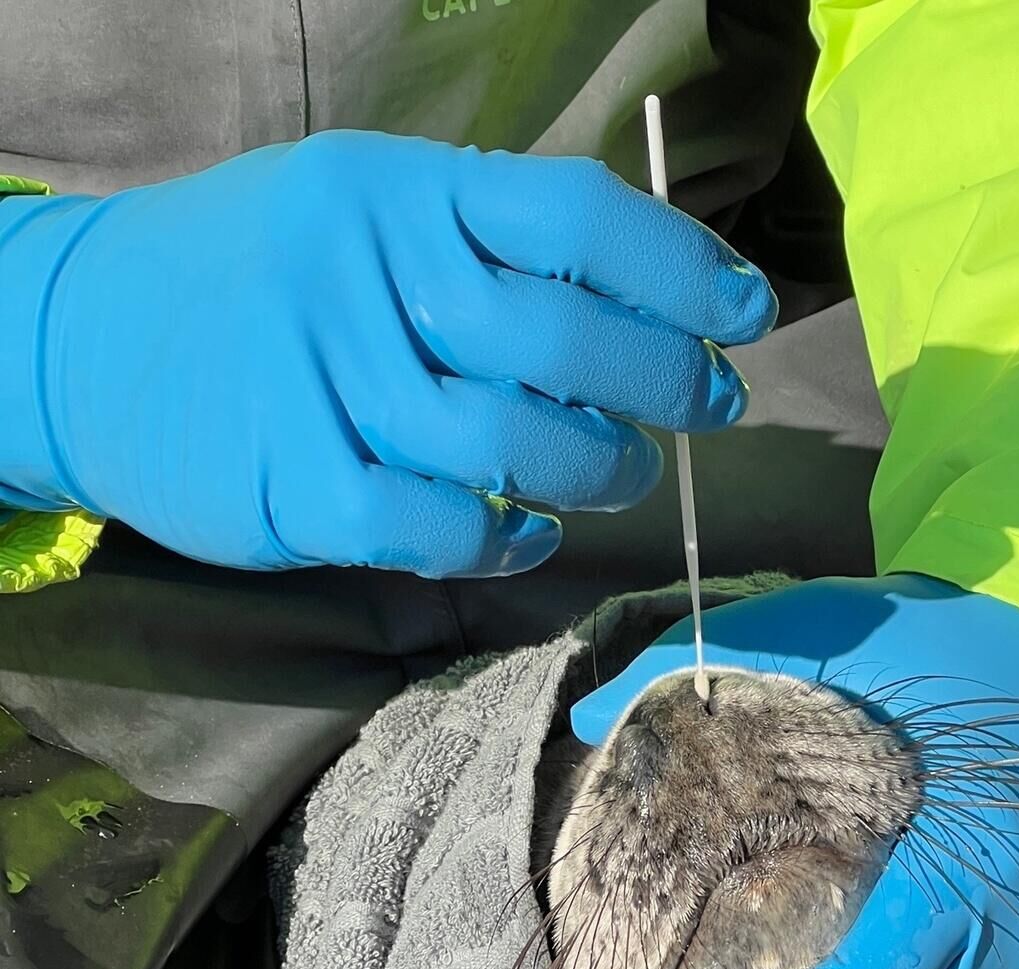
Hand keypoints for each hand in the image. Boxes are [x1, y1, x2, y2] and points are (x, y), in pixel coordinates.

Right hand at [0, 132, 774, 575]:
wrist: (85, 339)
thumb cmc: (260, 285)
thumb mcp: (363, 220)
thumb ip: (485, 256)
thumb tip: (645, 321)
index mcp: (400, 191)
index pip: (570, 217)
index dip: (675, 269)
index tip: (744, 314)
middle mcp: (365, 272)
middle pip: (558, 342)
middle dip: (661, 382)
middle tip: (705, 406)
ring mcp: (323, 379)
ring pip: (508, 445)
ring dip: (590, 470)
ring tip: (612, 475)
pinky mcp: (292, 482)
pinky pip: (438, 527)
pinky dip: (501, 539)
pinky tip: (522, 533)